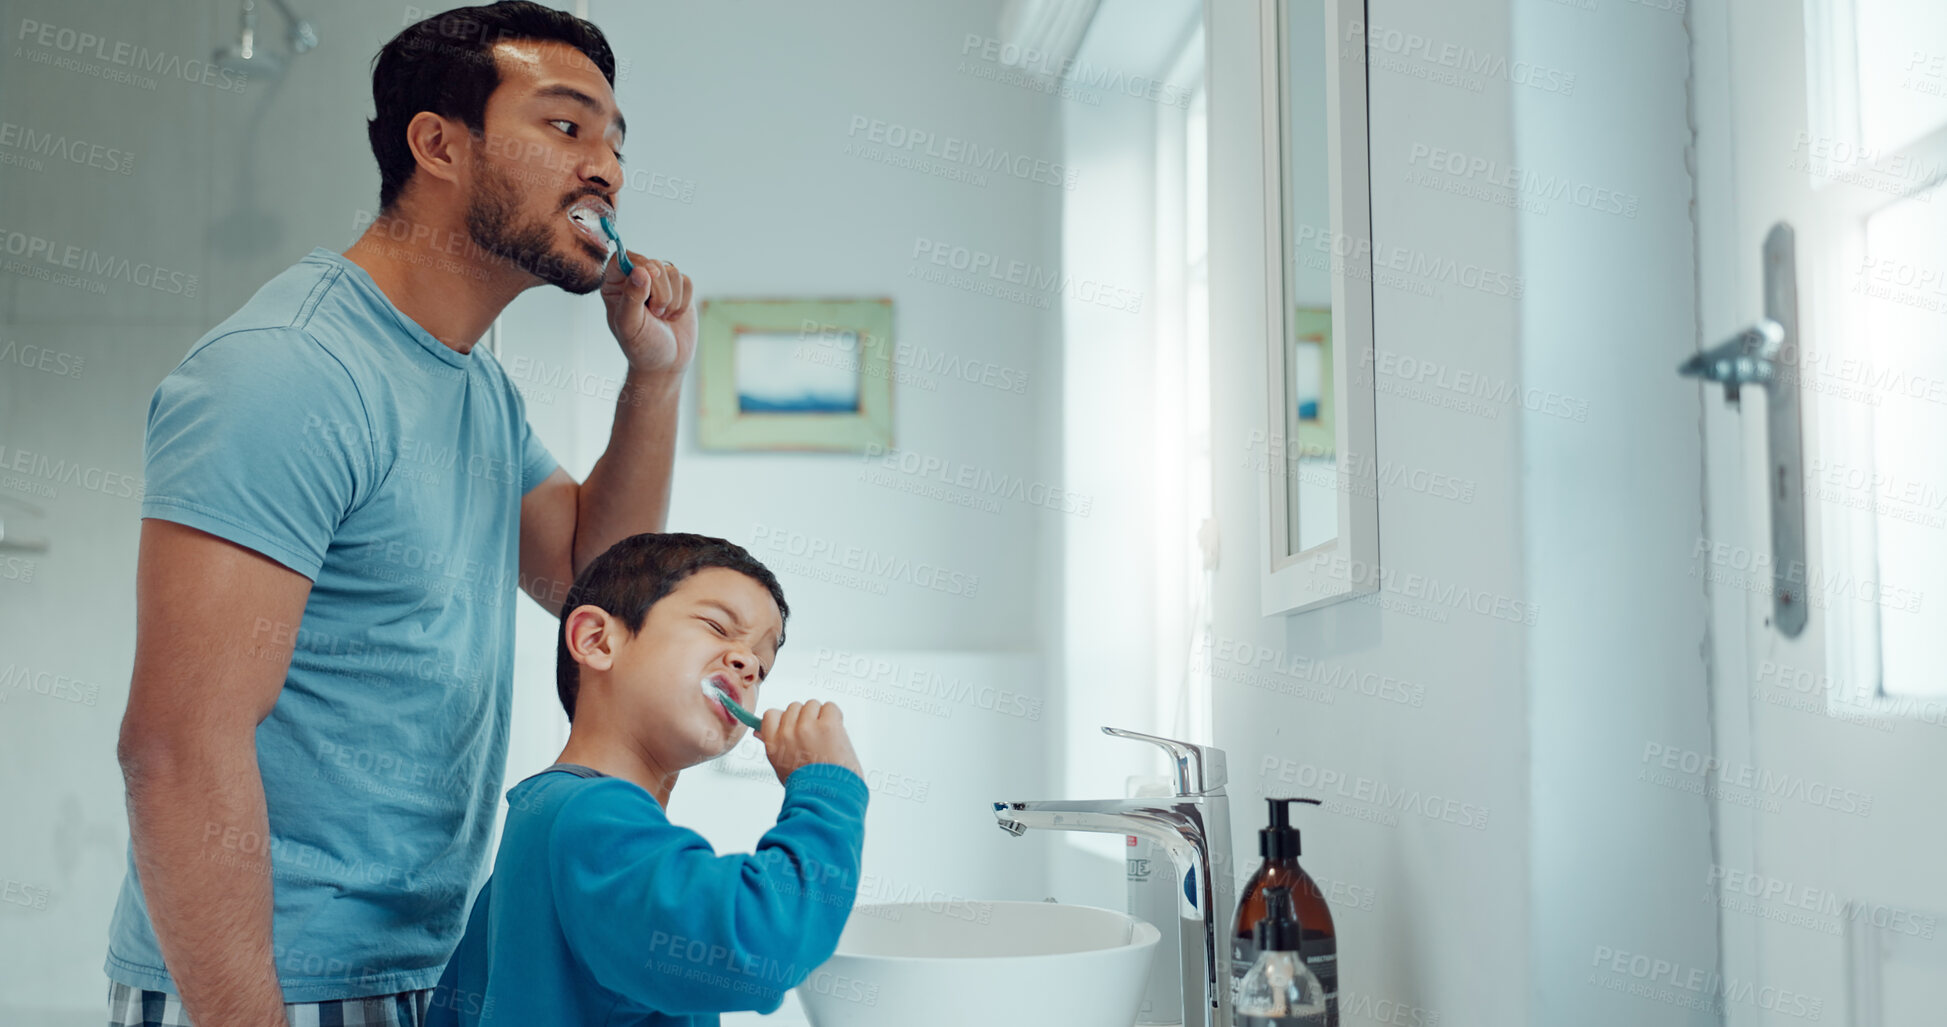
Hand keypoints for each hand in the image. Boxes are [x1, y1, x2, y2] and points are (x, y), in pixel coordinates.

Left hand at [599, 251, 695, 376]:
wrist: (666, 363)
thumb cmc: (642, 347)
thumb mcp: (631, 325)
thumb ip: (632, 298)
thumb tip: (640, 271)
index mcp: (615, 286)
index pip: (622, 258)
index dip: (637, 265)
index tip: (647, 280)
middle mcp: (636, 280)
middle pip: (652, 263)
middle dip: (659, 291)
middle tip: (655, 313)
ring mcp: (659, 283)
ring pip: (672, 271)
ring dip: (672, 299)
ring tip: (663, 317)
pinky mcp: (679, 289)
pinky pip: (687, 281)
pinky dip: (684, 301)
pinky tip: (674, 316)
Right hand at [759, 700, 862, 784]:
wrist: (828, 797)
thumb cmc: (807, 786)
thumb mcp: (781, 766)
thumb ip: (772, 744)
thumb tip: (758, 731)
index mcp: (773, 743)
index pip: (771, 714)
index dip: (784, 718)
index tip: (794, 726)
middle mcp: (787, 733)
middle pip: (794, 707)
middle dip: (805, 718)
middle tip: (815, 738)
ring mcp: (807, 727)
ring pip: (812, 705)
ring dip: (820, 716)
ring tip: (826, 737)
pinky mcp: (827, 725)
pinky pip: (830, 706)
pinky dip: (835, 716)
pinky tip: (836, 733)